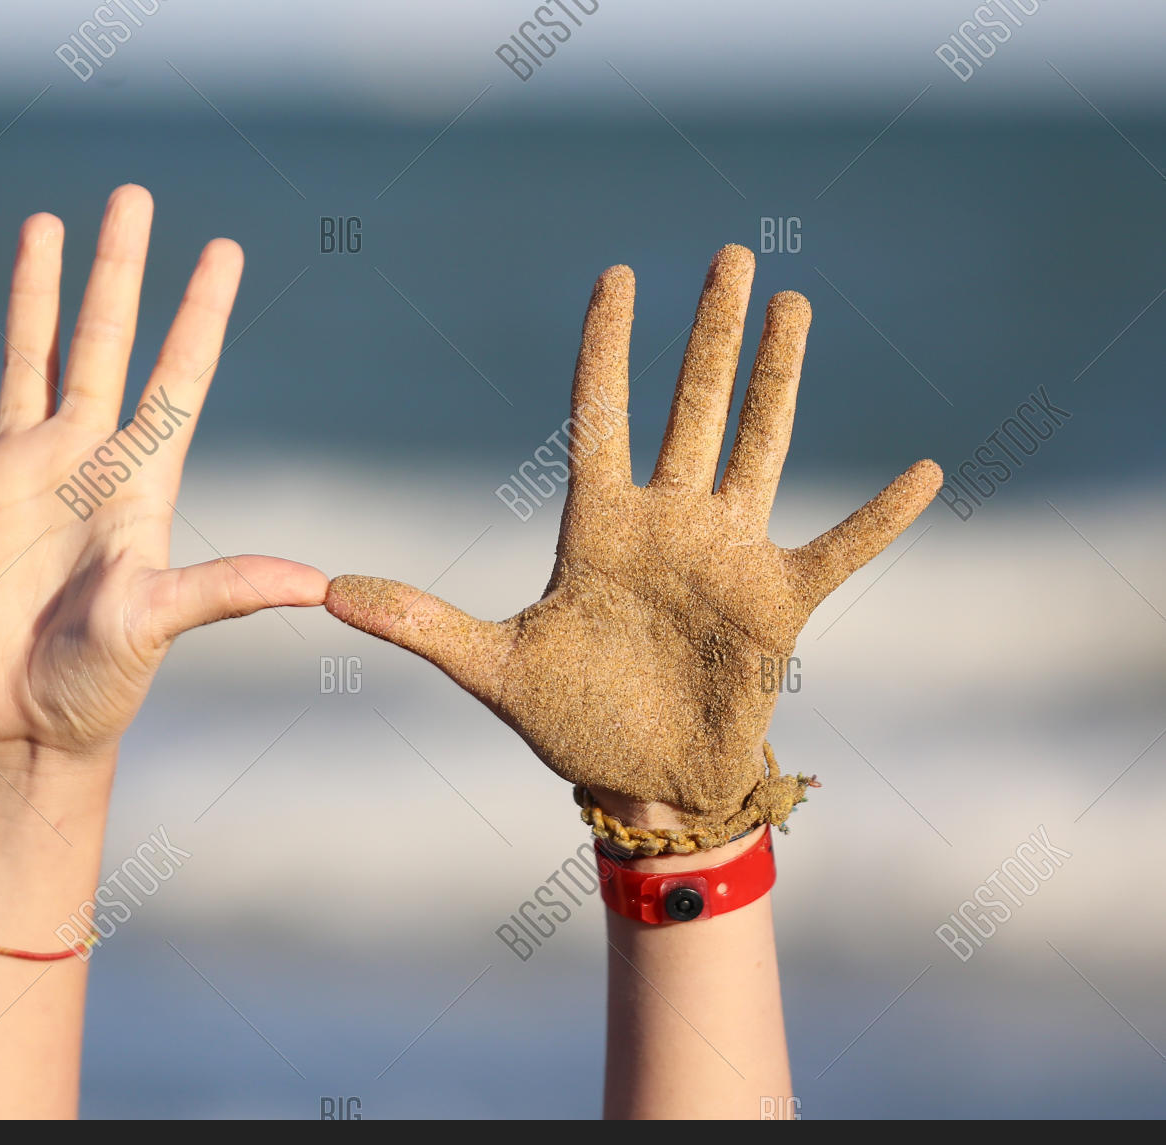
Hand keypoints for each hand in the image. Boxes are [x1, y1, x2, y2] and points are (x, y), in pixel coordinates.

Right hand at [0, 185, 326, 763]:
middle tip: (133, 196)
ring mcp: (14, 475)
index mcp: (137, 481)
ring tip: (43, 225)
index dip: (199, 314)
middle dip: (117, 273)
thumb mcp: (157, 625)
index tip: (224, 250)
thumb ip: (222, 591)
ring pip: (24, 361)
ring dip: (32, 296)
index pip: (176, 378)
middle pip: (103, 344)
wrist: (25, 727)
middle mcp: (80, 461)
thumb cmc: (100, 683)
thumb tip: (315, 584)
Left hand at [326, 246, 938, 821]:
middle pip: (691, 408)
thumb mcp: (491, 669)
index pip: (598, 416)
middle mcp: (666, 524)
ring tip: (794, 305)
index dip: (607, 348)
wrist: (642, 780)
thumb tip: (328, 591)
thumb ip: (421, 623)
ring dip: (779, 380)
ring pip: (759, 447)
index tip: (614, 276)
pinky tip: (925, 470)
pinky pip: (842, 548)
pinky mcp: (779, 605)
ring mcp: (727, 557)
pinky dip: (881, 516)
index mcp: (596, 528)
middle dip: (709, 333)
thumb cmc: (570, 720)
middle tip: (729, 255)